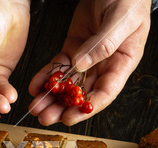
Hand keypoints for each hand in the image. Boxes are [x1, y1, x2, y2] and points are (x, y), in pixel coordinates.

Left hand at [28, 0, 150, 125]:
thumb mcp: (121, 19)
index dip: (87, 107)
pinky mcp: (73, 48)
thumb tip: (82, 65)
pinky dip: (45, 77)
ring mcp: (87, 57)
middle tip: (45, 118)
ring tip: (36, 108)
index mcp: (122, 61)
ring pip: (67, 83)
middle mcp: (104, 64)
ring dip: (51, 97)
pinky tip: (35, 86)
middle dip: (62, 107)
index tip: (69, 117)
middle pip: (82, 93)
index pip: (105, 92)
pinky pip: (58, 66)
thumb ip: (104, 43)